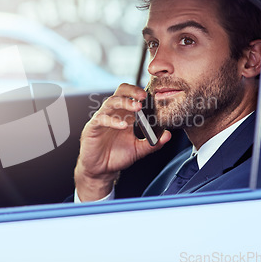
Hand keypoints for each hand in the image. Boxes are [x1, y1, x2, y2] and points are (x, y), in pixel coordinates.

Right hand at [74, 83, 170, 200]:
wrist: (101, 170)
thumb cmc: (117, 156)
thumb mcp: (138, 149)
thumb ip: (152, 143)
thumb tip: (168, 135)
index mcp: (124, 115)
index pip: (131, 96)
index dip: (141, 93)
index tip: (153, 97)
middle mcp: (113, 113)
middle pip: (120, 92)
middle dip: (132, 91)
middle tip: (144, 97)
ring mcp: (102, 118)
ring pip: (111, 102)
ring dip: (125, 103)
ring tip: (137, 108)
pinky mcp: (93, 127)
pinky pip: (102, 119)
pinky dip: (113, 121)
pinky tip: (123, 126)